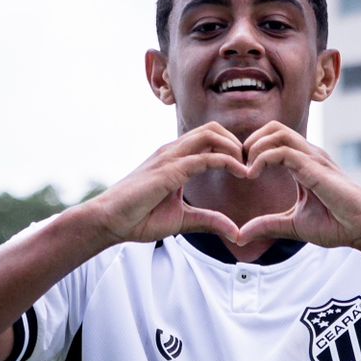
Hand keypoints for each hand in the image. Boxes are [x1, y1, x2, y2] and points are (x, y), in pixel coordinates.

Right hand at [87, 123, 247, 245]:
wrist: (109, 220)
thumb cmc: (138, 218)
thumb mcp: (182, 220)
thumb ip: (209, 220)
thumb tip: (235, 231)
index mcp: (175, 159)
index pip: (209, 139)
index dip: (232, 149)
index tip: (248, 169)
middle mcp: (173, 151)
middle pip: (213, 129)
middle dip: (237, 142)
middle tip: (251, 165)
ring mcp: (170, 157)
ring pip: (210, 135)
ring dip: (235, 148)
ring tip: (249, 168)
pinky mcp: (169, 170)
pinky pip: (204, 157)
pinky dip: (227, 161)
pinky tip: (241, 173)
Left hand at [235, 122, 360, 249]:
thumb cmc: (337, 224)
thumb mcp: (292, 225)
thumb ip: (267, 225)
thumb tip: (240, 235)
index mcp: (304, 164)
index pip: (274, 140)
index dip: (252, 151)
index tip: (241, 173)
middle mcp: (308, 155)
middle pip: (273, 128)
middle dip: (250, 142)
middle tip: (240, 167)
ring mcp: (313, 158)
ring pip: (277, 132)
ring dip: (254, 147)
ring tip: (247, 171)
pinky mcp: (315, 167)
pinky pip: (282, 150)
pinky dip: (262, 158)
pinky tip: (253, 175)